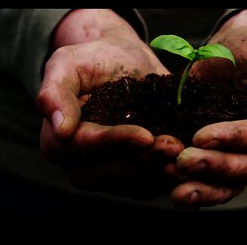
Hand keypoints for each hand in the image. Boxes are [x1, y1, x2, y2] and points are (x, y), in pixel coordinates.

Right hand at [37, 9, 183, 198]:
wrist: (122, 61)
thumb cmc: (93, 60)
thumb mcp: (68, 63)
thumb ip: (55, 92)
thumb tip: (60, 130)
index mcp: (58, 142)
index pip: (85, 147)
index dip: (116, 142)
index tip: (146, 135)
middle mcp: (81, 165)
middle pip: (110, 173)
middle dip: (143, 161)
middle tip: (173, 145)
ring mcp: (109, 175)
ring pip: (133, 186)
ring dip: (161, 173)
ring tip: (185, 154)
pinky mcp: (134, 178)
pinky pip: (151, 186)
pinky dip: (171, 178)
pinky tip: (191, 164)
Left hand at [170, 10, 246, 208]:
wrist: (237, 54)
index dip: (235, 138)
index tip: (202, 136)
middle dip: (214, 165)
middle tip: (182, 160)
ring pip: (230, 185)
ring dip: (203, 187)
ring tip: (175, 187)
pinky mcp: (225, 166)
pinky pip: (215, 186)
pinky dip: (197, 191)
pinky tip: (175, 194)